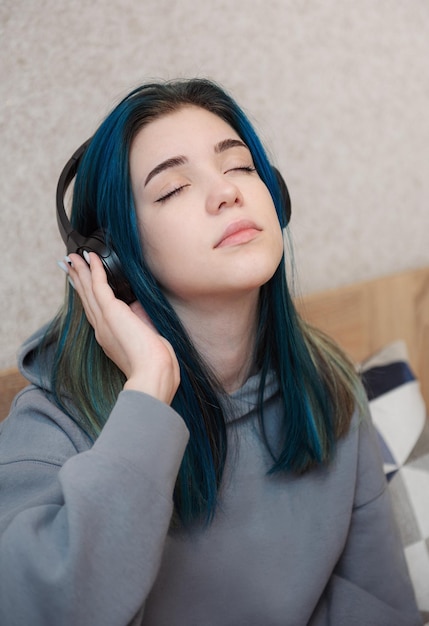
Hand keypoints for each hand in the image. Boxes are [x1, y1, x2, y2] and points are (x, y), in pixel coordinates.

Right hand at [67, 252, 179, 403]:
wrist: (153, 372)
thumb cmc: (155, 363)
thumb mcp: (145, 339)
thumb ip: (139, 323)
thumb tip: (138, 308)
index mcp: (109, 338)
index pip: (94, 312)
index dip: (86, 296)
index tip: (80, 284)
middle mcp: (102, 329)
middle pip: (86, 299)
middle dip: (78, 280)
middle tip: (70, 265)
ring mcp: (104, 320)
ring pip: (88, 290)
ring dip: (81, 271)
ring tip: (73, 257)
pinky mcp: (111, 312)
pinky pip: (99, 285)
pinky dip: (94, 270)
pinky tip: (91, 258)